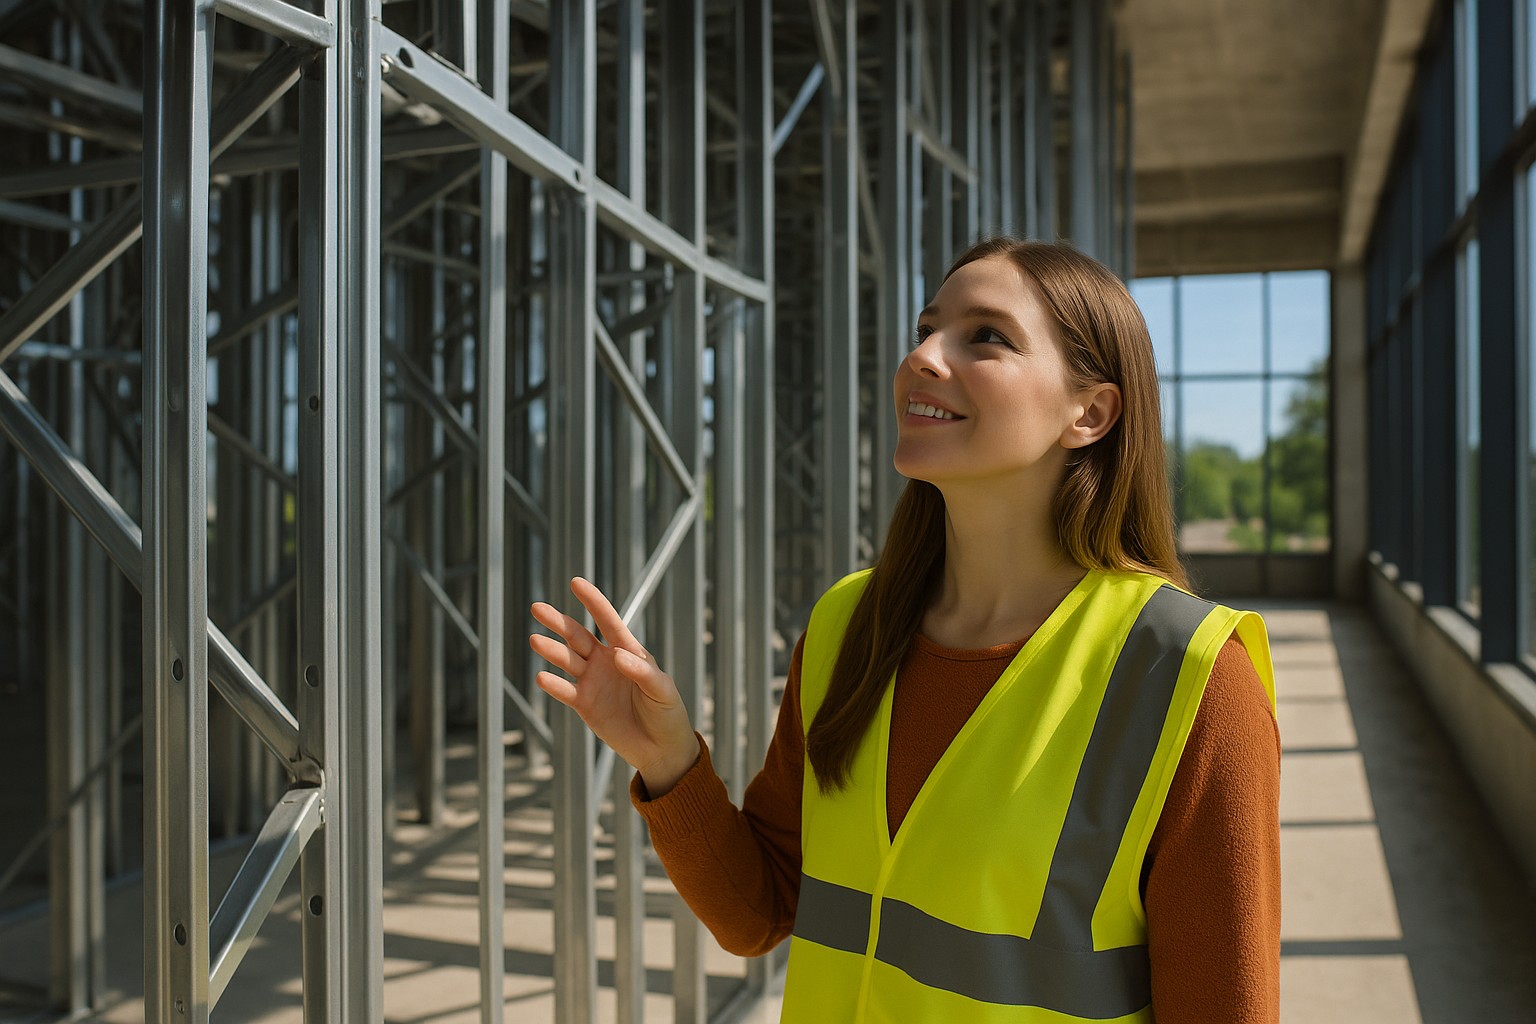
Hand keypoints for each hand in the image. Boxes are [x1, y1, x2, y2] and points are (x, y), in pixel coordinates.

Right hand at [529, 577, 698, 795]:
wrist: (661, 749)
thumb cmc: (668, 713)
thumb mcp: (662, 690)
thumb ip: (642, 672)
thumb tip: (617, 655)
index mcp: (628, 651)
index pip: (607, 620)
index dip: (593, 601)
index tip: (575, 582)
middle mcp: (606, 662)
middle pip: (578, 636)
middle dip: (559, 622)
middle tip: (538, 608)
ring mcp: (593, 682)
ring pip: (568, 660)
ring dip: (552, 651)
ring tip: (536, 640)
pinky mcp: (585, 705)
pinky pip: (566, 691)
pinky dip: (553, 684)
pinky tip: (542, 677)